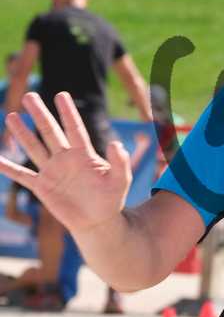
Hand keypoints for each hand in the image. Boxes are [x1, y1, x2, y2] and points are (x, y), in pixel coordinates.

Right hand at [0, 92, 131, 234]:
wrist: (97, 221)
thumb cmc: (111, 199)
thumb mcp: (120, 180)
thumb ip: (120, 162)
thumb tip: (117, 143)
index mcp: (84, 154)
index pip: (75, 129)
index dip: (68, 112)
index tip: (61, 95)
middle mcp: (65, 158)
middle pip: (50, 132)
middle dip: (40, 114)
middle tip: (29, 95)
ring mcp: (52, 171)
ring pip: (34, 148)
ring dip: (22, 133)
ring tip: (11, 116)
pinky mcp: (42, 187)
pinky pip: (22, 175)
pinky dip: (8, 168)